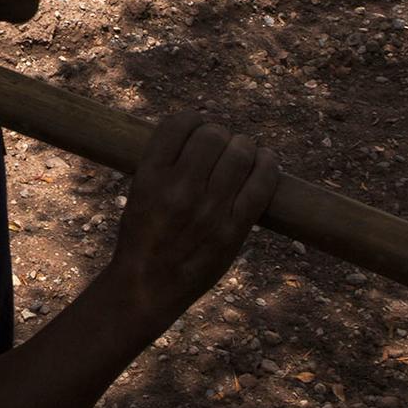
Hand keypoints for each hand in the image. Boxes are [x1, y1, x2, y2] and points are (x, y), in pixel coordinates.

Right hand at [107, 112, 277, 327]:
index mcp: (149, 176)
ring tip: (242, 154)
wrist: (146, 287)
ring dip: (244, 147)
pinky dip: (268, 165)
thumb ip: (165, 165)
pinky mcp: (232, 231)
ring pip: (241, 153)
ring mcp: (208, 210)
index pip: (179, 124)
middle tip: (220, 147)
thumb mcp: (139, 193)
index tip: (196, 129)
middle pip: (213, 135)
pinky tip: (265, 161)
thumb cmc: (142, 237)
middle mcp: (179, 189)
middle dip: (220, 135)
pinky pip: (261, 185)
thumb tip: (200, 133)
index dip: (192, 121)